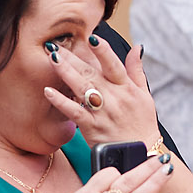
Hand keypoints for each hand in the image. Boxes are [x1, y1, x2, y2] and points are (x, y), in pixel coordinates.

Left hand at [41, 38, 159, 147]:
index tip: (92, 37)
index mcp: (127, 88)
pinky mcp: (92, 127)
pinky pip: (74, 112)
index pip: (115, 65)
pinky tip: (47, 91)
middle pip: (91, 73)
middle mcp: (115, 98)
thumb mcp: (145, 95)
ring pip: (81, 88)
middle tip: (55, 44)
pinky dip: (60, 101)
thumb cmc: (142, 123)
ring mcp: (102, 112)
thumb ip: (137, 70)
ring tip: (52, 58)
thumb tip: (137, 47)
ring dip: (65, 72)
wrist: (141, 154)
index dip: (103, 51)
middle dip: (73, 57)